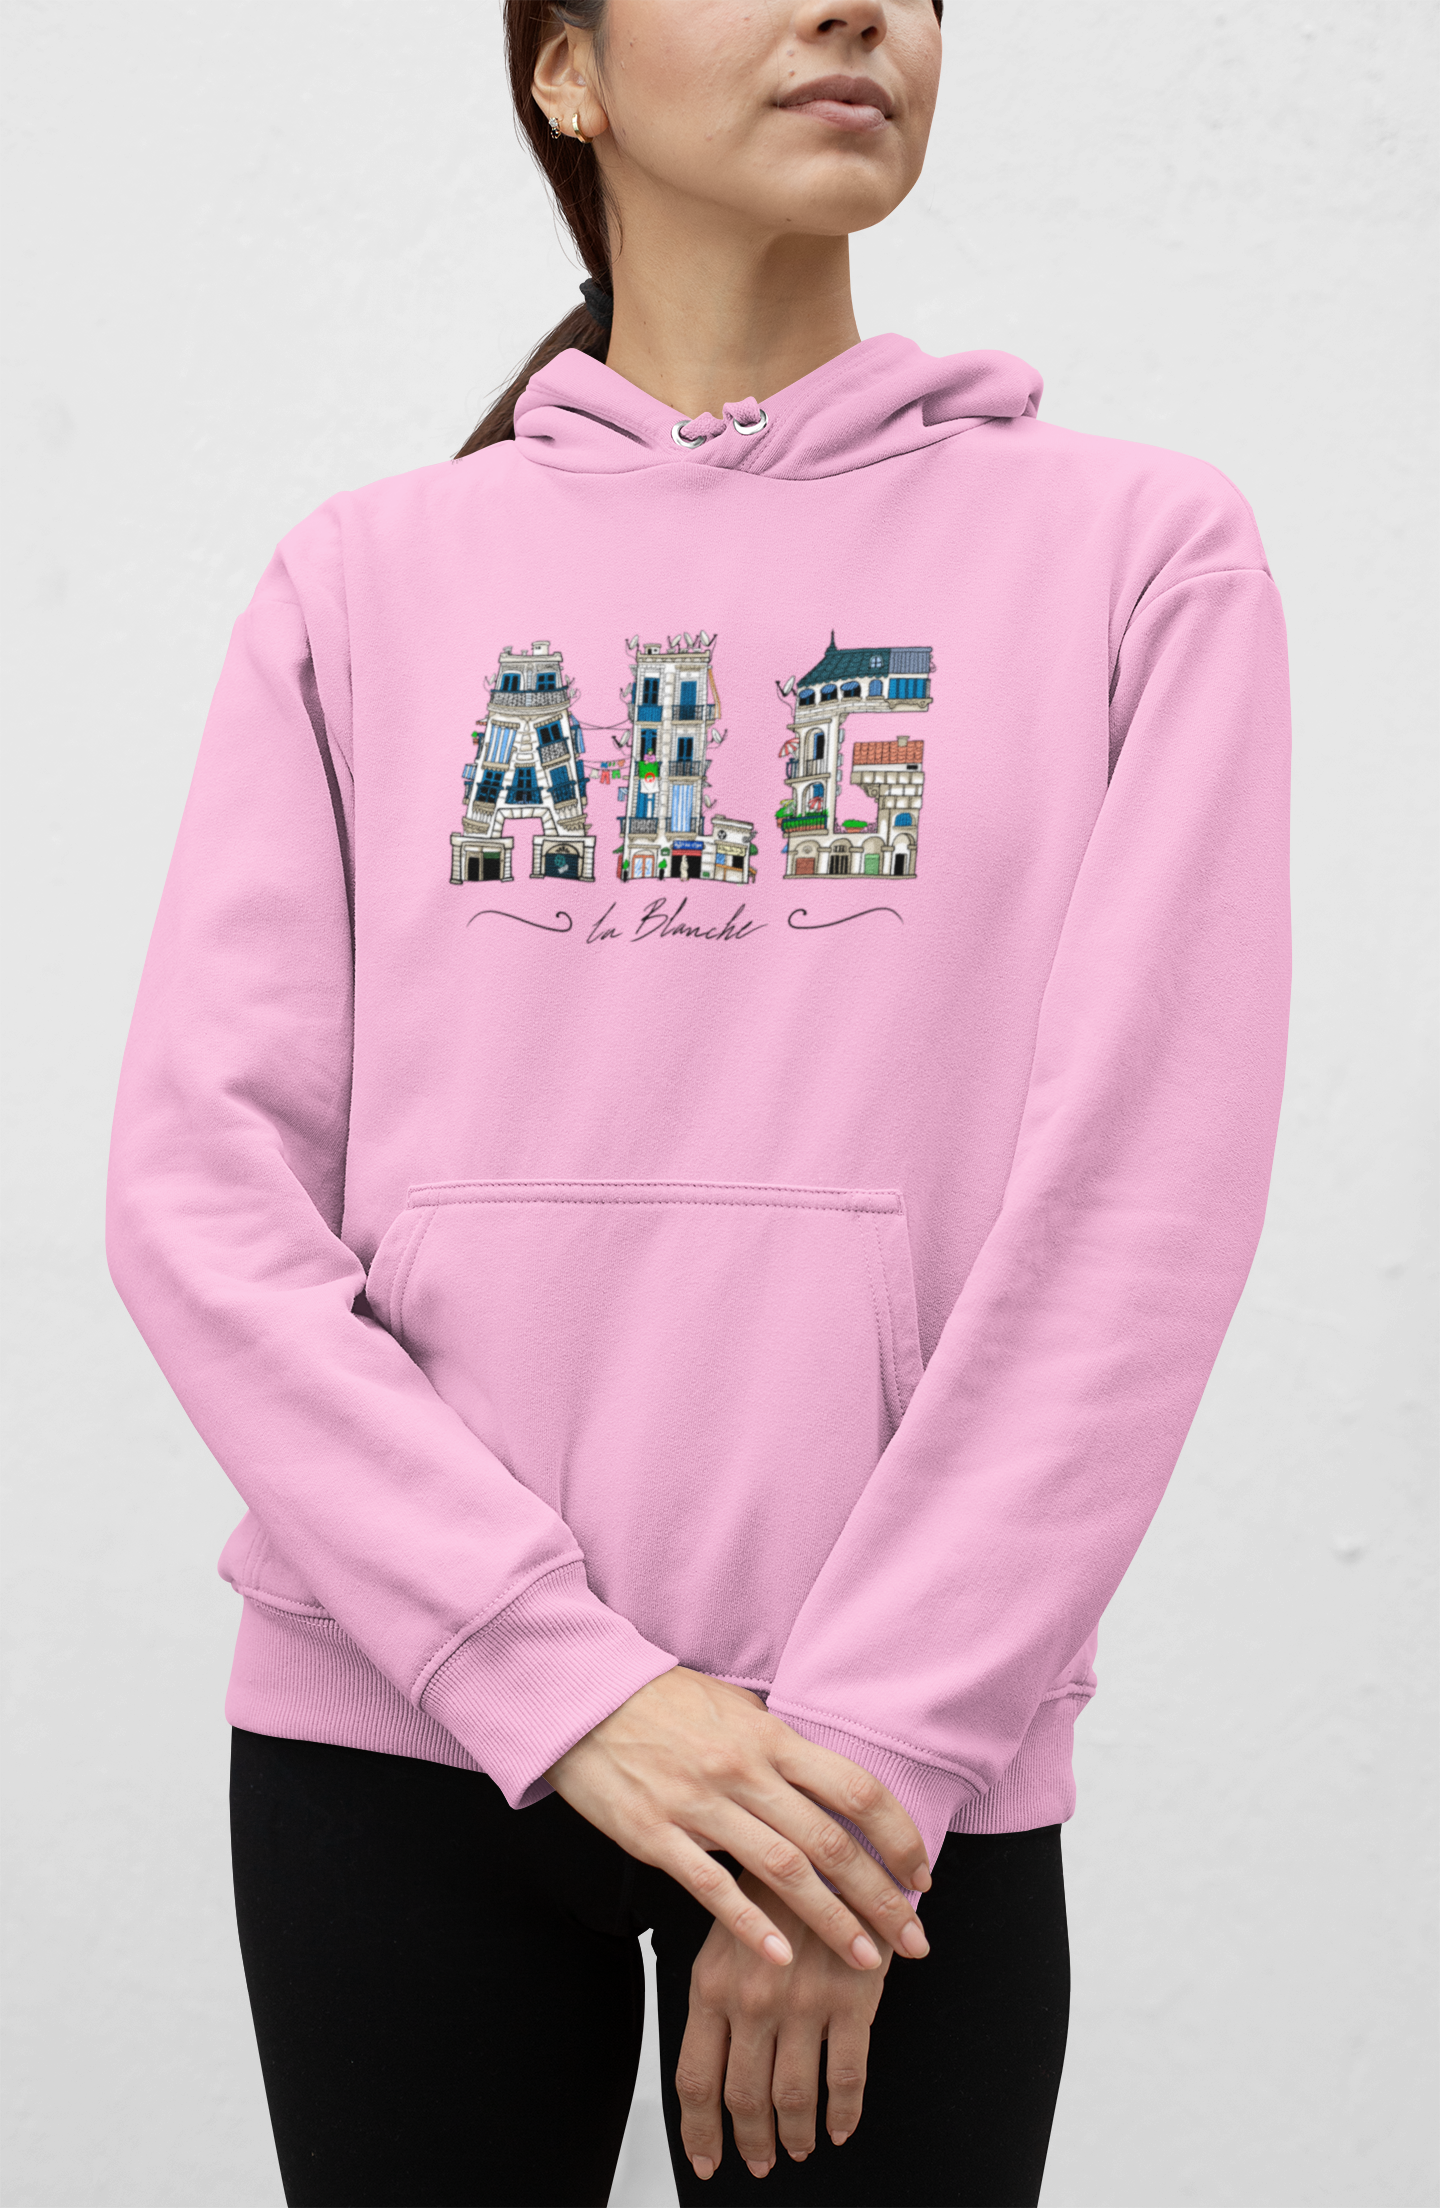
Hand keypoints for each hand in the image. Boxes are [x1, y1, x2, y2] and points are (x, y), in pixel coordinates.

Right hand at [545, 1667, 931, 1968]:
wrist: (584, 1694)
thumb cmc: (663, 1700)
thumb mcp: (734, 1707)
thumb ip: (779, 1744)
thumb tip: (825, 1777)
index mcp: (769, 1738)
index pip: (855, 1790)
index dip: (898, 1836)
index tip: (922, 1874)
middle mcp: (743, 1771)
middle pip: (830, 1841)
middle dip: (881, 1896)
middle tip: (914, 1938)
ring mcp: (699, 1804)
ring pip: (783, 1871)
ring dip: (831, 1921)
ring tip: (866, 1960)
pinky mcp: (655, 1834)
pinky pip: (711, 1887)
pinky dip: (748, 1925)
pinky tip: (778, 1958)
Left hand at [676, 1873, 905, 2181]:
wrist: (830, 1843)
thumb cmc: (773, 1888)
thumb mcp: (724, 1932)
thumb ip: (715, 1994)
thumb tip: (712, 2063)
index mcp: (710, 1984)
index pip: (696, 2079)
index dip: (700, 2132)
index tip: (707, 2160)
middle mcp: (752, 2001)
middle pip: (744, 2098)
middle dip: (752, 2141)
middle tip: (760, 2161)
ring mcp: (803, 2004)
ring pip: (793, 2098)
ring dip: (795, 2135)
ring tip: (799, 2148)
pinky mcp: (852, 2000)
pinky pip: (846, 2077)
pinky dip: (844, 2113)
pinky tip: (840, 2126)